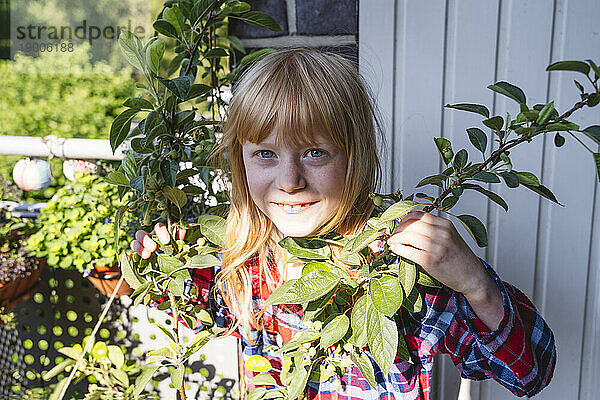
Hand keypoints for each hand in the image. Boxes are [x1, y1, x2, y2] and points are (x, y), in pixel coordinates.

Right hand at [130, 222, 185, 258]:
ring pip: (134, 243)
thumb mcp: (179, 244)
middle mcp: (148, 239)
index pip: (158, 227)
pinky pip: (130, 255)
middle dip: (146, 240)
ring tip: (146, 256)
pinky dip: (130, 256)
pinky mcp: (137, 259)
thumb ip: (180, 237)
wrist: (171, 267)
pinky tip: (132, 258)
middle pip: (141, 234)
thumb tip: (183, 229)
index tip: (166, 241)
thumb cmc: (175, 253)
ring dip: (139, 248)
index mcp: (159, 233)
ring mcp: (141, 248)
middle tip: (153, 248)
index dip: (161, 232)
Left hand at [387, 210, 503, 329]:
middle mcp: (442, 233)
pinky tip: (395, 249)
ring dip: (396, 238)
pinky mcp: (430, 261)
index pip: (419, 215)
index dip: (405, 218)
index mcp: (446, 225)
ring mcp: (436, 247)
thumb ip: (435, 230)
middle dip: (398, 228)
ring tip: (392, 242)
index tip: (400, 224)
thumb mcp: (451, 237)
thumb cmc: (460, 259)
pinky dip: (398, 248)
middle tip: (393, 234)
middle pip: (412, 223)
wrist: (473, 277)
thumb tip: (411, 226)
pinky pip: (408, 251)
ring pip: (408, 235)